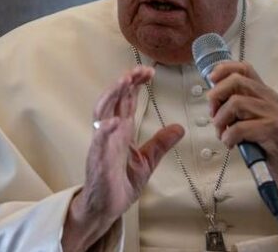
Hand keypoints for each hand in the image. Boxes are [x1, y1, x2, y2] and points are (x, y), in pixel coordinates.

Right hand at [62, 66, 183, 250]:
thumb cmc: (120, 182)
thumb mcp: (147, 160)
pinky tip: (115, 121)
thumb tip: (179, 128)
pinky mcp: (98, 160)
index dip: (135, 83)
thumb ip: (160, 143)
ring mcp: (102, 144)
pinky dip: (105, 130)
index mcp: (121, 130)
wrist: (106, 207)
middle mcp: (110, 132)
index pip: (127, 100)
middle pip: (114, 99)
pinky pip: (100, 142)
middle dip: (125, 82)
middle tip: (139, 70)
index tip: (148, 71)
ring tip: (124, 82)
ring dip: (112, 96)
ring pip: (103, 113)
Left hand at [206, 61, 277, 221]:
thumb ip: (236, 106)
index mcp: (263, 93)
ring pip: (235, 103)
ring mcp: (272, 113)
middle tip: (213, 114)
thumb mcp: (250, 118)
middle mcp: (270, 99)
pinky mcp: (271, 130)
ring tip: (221, 133)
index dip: (224, 69)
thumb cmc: (264, 143)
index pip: (244, 68)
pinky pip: (239, 128)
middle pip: (236, 81)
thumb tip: (211, 97)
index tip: (211, 79)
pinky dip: (228, 137)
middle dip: (216, 96)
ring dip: (220, 120)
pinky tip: (230, 144)